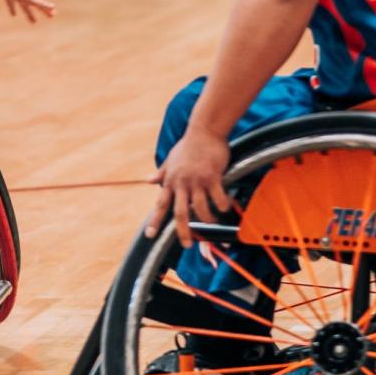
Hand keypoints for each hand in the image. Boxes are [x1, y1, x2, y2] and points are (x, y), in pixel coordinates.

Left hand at [145, 125, 232, 246]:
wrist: (205, 130)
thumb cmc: (189, 145)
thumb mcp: (171, 158)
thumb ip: (161, 172)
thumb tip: (149, 180)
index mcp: (171, 180)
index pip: (160, 204)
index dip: (155, 220)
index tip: (150, 235)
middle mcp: (182, 182)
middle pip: (180, 212)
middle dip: (182, 231)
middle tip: (187, 245)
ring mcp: (197, 180)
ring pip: (200, 208)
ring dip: (207, 219)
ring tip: (213, 222)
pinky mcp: (212, 176)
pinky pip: (218, 197)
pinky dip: (223, 205)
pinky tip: (226, 207)